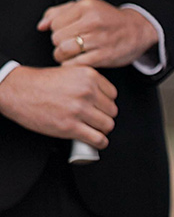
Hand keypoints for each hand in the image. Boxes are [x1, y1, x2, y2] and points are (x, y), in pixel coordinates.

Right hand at [0, 64, 116, 148]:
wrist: (17, 90)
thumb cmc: (40, 83)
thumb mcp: (70, 73)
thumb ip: (88, 82)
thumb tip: (103, 98)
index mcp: (89, 76)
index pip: (113, 95)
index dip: (106, 103)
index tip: (99, 107)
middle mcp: (87, 92)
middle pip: (111, 111)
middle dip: (104, 117)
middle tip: (94, 120)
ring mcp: (79, 110)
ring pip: (107, 125)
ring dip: (102, 130)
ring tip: (93, 130)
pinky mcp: (70, 127)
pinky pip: (98, 139)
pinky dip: (100, 143)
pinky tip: (96, 142)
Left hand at [40, 0, 158, 67]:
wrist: (138, 30)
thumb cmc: (110, 20)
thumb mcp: (87, 8)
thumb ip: (60, 13)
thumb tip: (42, 25)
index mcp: (86, 7)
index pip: (55, 23)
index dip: (57, 30)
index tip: (66, 33)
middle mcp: (93, 22)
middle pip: (57, 38)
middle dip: (60, 43)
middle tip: (69, 44)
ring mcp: (99, 40)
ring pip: (64, 50)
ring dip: (63, 55)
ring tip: (70, 54)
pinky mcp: (104, 56)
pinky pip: (76, 63)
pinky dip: (72, 64)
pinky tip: (78, 60)